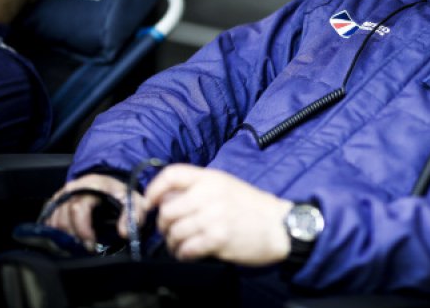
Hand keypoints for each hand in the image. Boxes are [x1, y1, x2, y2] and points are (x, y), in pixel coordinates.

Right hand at [44, 173, 142, 250]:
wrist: (110, 182)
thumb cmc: (120, 192)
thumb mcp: (133, 201)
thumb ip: (133, 215)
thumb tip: (124, 233)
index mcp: (92, 185)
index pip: (78, 208)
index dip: (83, 229)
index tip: (91, 244)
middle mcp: (73, 188)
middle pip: (63, 217)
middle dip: (74, 236)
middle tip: (86, 247)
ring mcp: (62, 194)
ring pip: (54, 220)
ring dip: (65, 236)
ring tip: (79, 244)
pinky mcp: (55, 202)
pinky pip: (49, 220)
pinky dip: (57, 232)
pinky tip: (69, 238)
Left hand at [145, 164, 292, 264]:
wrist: (280, 226)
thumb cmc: (253, 207)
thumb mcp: (226, 186)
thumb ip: (200, 189)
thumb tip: (167, 200)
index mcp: (211, 178)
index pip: (172, 175)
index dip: (153, 190)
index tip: (149, 204)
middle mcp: (210, 194)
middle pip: (167, 209)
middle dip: (163, 225)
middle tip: (169, 231)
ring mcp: (214, 216)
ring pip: (175, 232)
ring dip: (173, 243)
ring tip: (180, 245)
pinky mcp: (218, 238)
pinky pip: (187, 248)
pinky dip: (183, 254)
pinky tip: (189, 253)